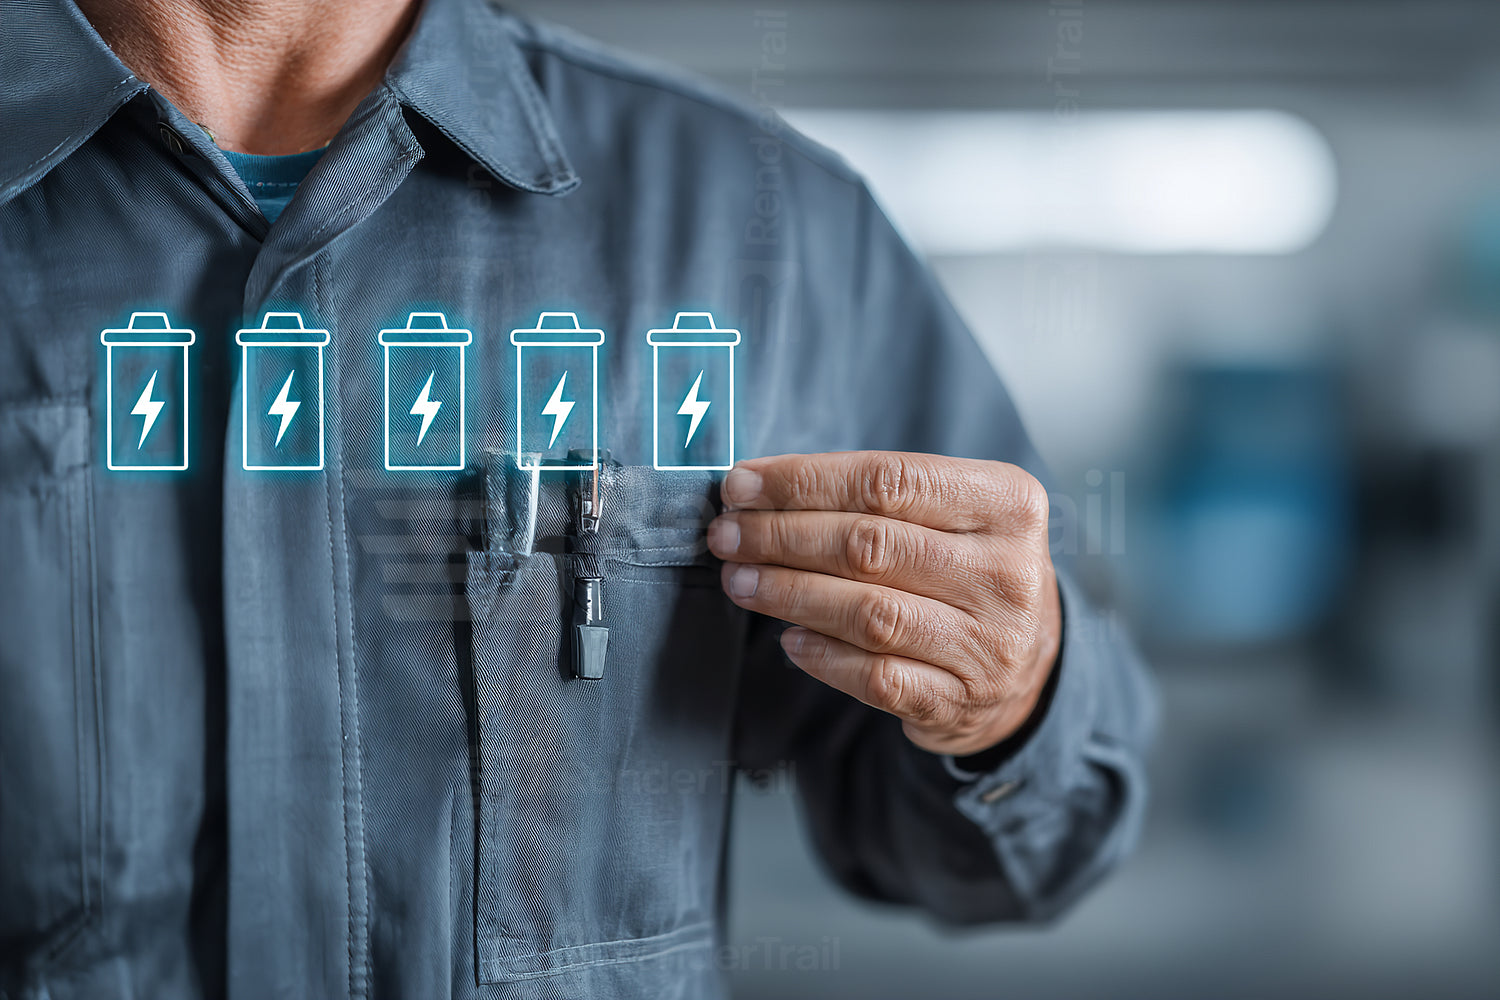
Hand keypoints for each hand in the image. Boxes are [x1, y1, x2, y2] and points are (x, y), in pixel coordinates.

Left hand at [707, 451, 1061, 756]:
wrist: (1033, 666)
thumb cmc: (970, 571)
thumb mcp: (956, 516)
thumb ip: (877, 497)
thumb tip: (760, 492)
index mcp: (1007, 504)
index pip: (888, 480)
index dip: (802, 481)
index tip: (741, 486)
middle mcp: (1006, 572)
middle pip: (869, 544)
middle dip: (781, 536)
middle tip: (727, 535)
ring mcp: (988, 643)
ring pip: (867, 611)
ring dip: (789, 593)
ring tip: (741, 581)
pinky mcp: (961, 700)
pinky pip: (875, 676)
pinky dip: (823, 655)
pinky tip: (789, 637)